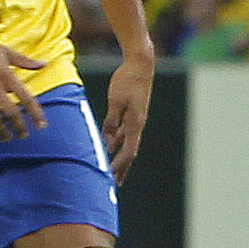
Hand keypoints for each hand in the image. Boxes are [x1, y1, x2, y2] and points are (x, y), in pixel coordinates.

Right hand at [0, 30, 45, 139]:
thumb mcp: (6, 52)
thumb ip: (25, 61)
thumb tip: (45, 64)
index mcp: (7, 74)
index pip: (26, 98)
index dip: (36, 114)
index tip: (42, 126)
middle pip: (11, 112)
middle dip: (19, 127)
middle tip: (23, 135)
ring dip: (1, 132)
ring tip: (6, 137)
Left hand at [101, 51, 155, 183]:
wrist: (140, 64)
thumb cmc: (127, 80)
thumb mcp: (116, 101)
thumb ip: (111, 121)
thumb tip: (108, 139)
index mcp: (135, 123)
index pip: (129, 151)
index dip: (120, 164)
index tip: (110, 175)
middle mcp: (137, 123)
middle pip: (130, 151)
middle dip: (122, 167)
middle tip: (116, 183)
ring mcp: (135, 118)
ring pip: (126, 141)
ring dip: (119, 154)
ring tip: (111, 168)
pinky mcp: (132, 111)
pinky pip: (124, 130)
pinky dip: (116, 139)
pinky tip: (109, 143)